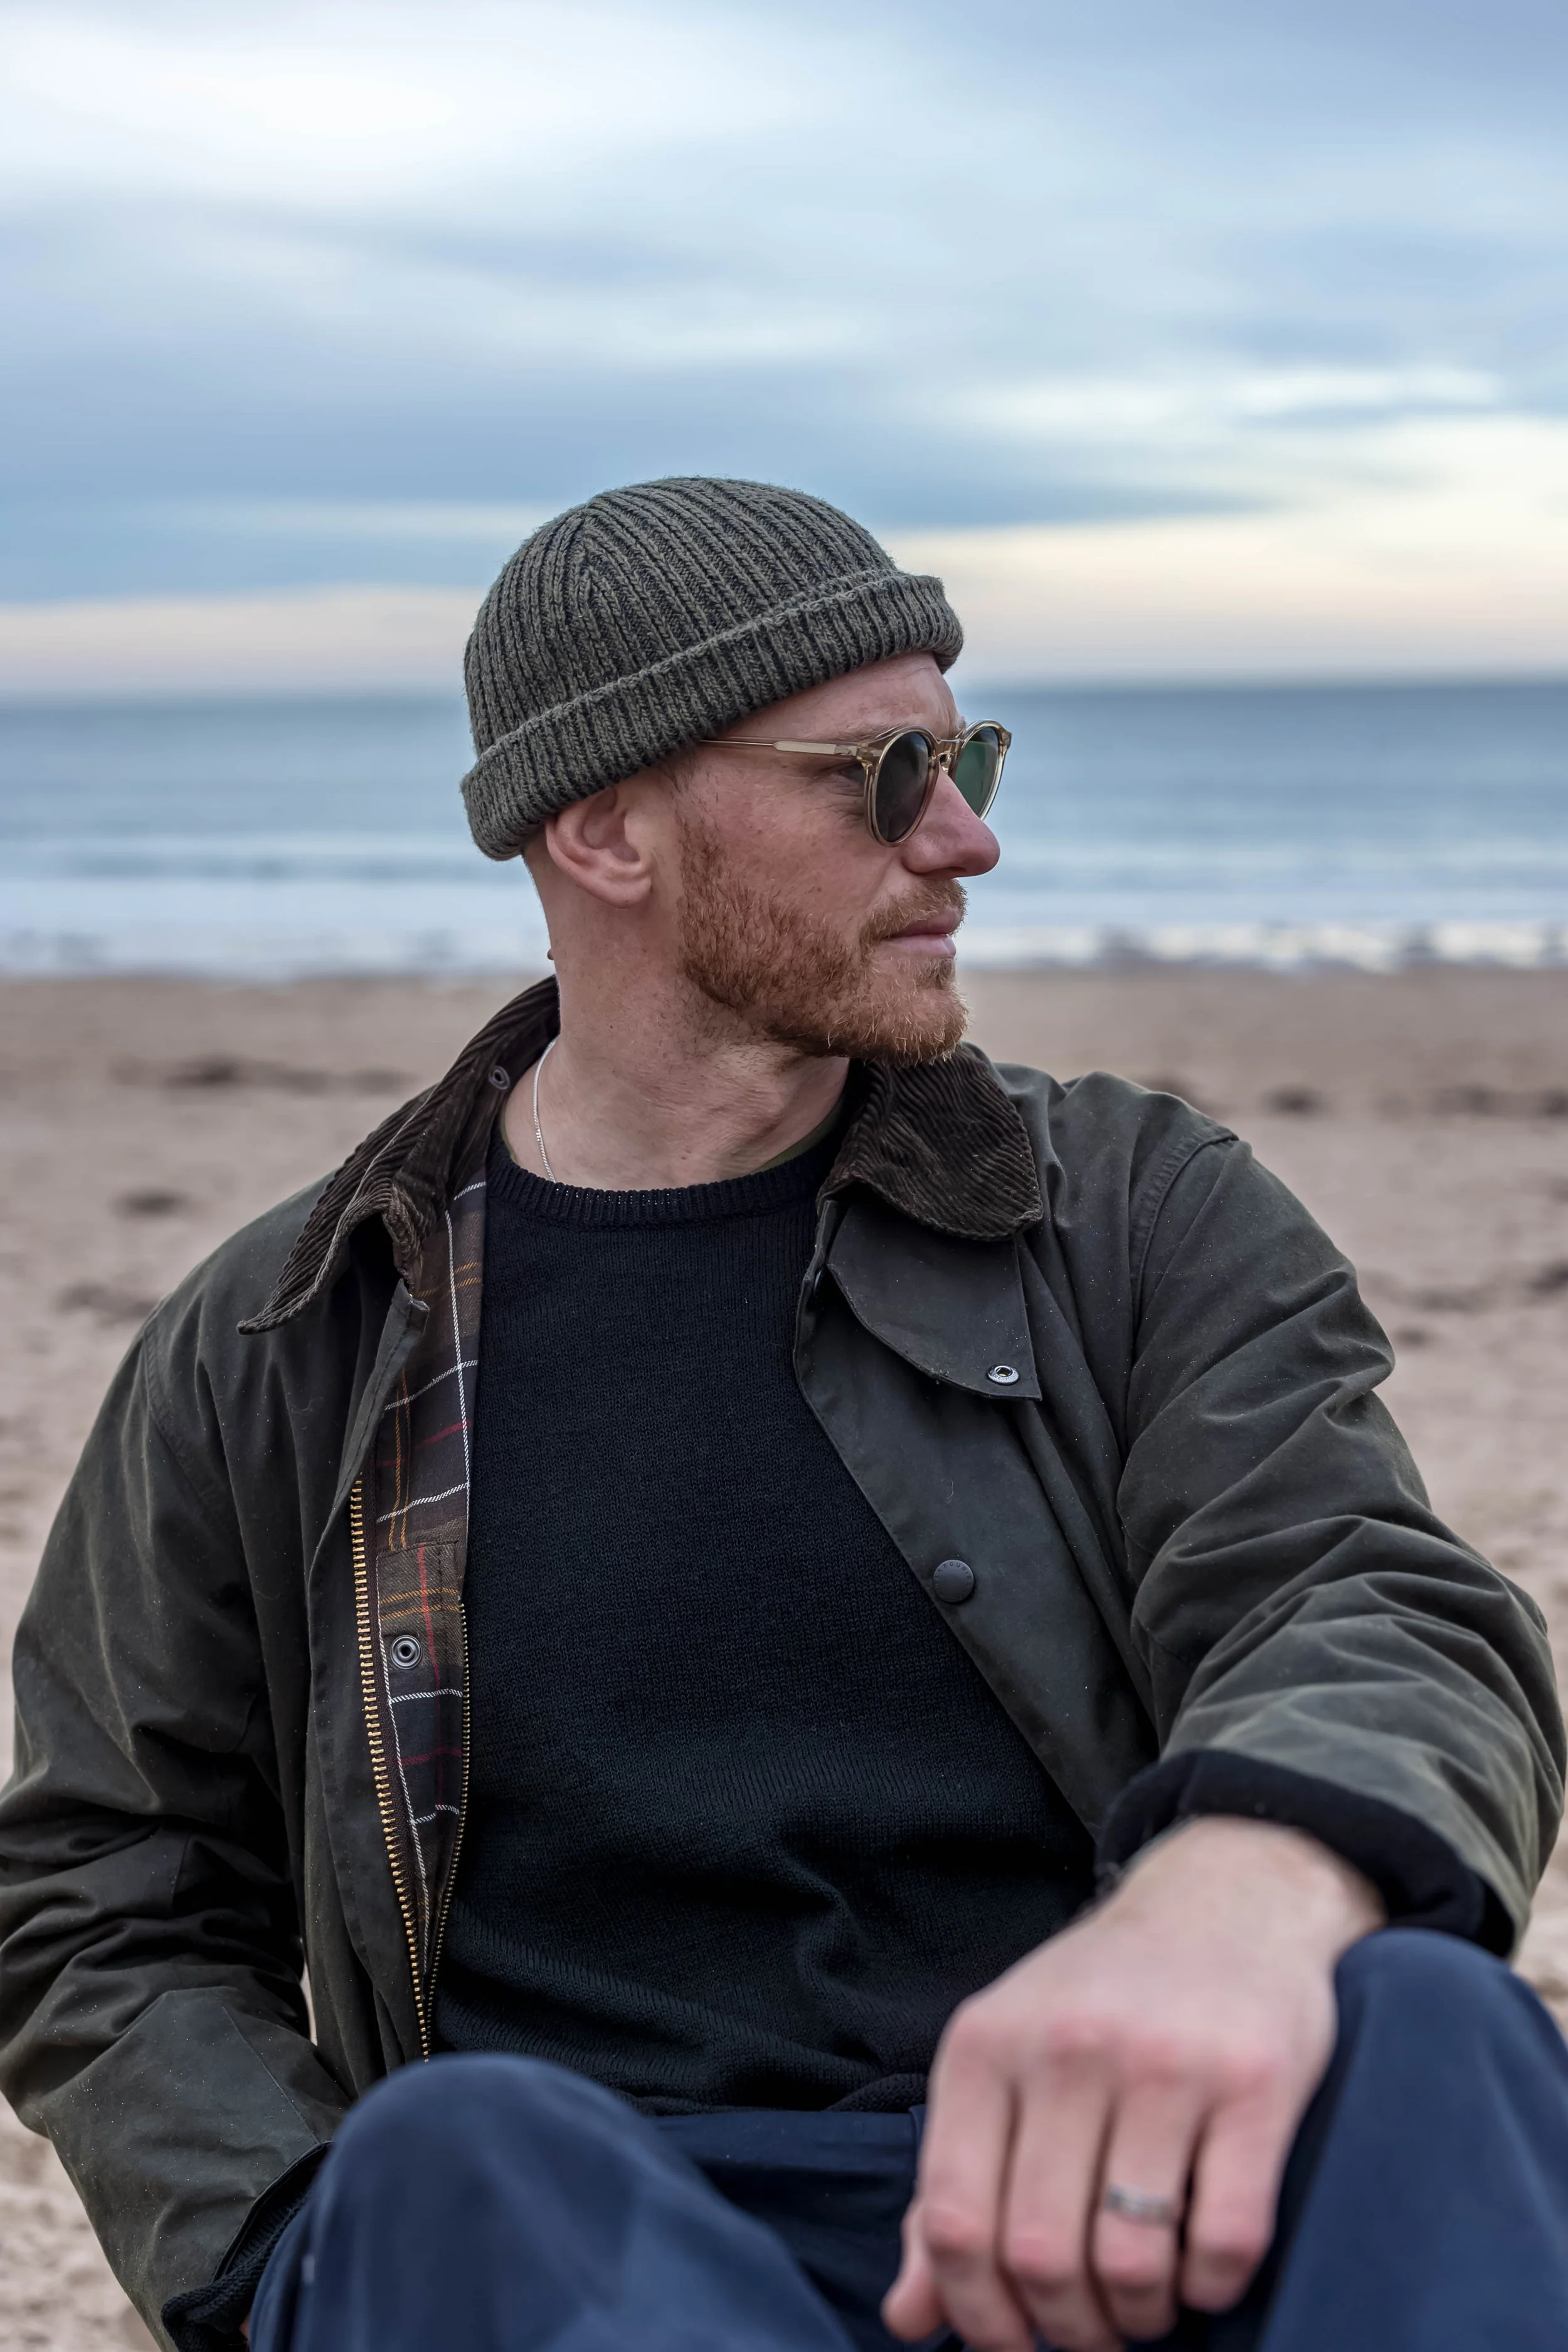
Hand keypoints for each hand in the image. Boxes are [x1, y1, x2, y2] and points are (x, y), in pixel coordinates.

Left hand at [884, 1817, 1383, 2350]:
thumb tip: (907, 2317)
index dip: (977, 2315)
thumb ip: (953, 2187)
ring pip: (1132, 2261)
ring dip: (1140, 2317)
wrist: (1223, 1902)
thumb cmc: (1100, 2003)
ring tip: (1147, 2304)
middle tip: (1093, 2330)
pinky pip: (1227, 2240)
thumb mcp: (1004, 2064)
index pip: (954, 2221)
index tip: (1013, 2344)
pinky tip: (1204, 2268)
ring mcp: (1163, 2063)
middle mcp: (1066, 2048)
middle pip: (1042, 2255)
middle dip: (1069, 2329)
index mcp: (985, 2046)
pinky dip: (1213, 2288)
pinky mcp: (1255, 2084)